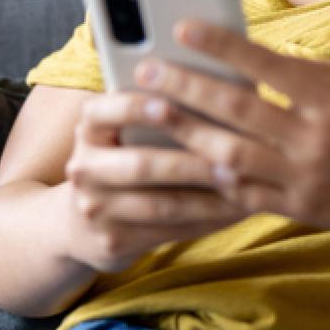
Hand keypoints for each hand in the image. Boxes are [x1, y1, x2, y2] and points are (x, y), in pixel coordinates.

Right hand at [62, 91, 247, 271]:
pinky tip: (237, 210)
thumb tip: (226, 87)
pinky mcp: (113, 241)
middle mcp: (84, 167)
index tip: (170, 104)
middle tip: (234, 157)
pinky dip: (208, 221)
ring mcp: (94, 209)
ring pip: (161, 205)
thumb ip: (162, 107)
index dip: (135, 108)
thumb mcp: (129, 127)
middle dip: (191, 162)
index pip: (105, 111)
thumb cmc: (131, 152)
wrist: (85, 222)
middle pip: (140, 165)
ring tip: (246, 184)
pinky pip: (169, 232)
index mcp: (89, 127)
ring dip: (209, 197)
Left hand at [123, 19, 329, 232]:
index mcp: (329, 95)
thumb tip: (253, 55)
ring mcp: (305, 174)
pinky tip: (182, 160)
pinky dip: (211, 177)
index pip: (263, 63)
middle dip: (185, 87)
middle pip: (236, 107)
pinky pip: (243, 193)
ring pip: (229, 153)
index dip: (219, 45)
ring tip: (151, 115)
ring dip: (185, 133)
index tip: (182, 29)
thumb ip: (305, 70)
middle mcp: (314, 135)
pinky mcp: (300, 207)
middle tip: (146, 72)